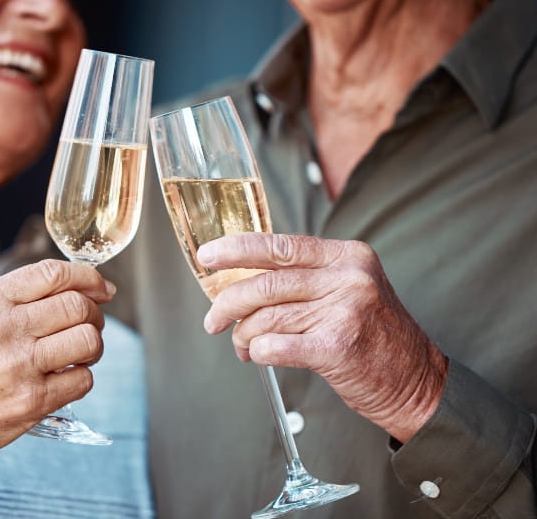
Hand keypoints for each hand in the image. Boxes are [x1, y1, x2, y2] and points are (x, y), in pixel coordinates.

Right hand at [0, 259, 114, 463]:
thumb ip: (18, 296)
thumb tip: (83, 285)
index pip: (54, 274)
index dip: (88, 277)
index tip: (102, 288)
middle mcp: (4, 329)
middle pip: (78, 306)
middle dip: (94, 313)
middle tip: (90, 322)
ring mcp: (20, 366)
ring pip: (89, 340)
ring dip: (94, 344)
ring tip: (80, 350)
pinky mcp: (34, 401)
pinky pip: (84, 379)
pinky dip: (82, 376)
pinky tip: (64, 377)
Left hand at [197, 233, 447, 442]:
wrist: (418, 380)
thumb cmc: (372, 335)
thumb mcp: (348, 288)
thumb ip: (304, 277)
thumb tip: (241, 278)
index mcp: (346, 256)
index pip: (280, 244)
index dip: (236, 248)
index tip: (207, 256)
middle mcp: (348, 278)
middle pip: (266, 282)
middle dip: (228, 303)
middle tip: (213, 321)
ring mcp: (345, 311)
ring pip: (267, 316)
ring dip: (243, 335)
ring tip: (242, 346)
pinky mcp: (339, 348)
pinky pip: (276, 345)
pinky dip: (259, 352)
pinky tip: (260, 355)